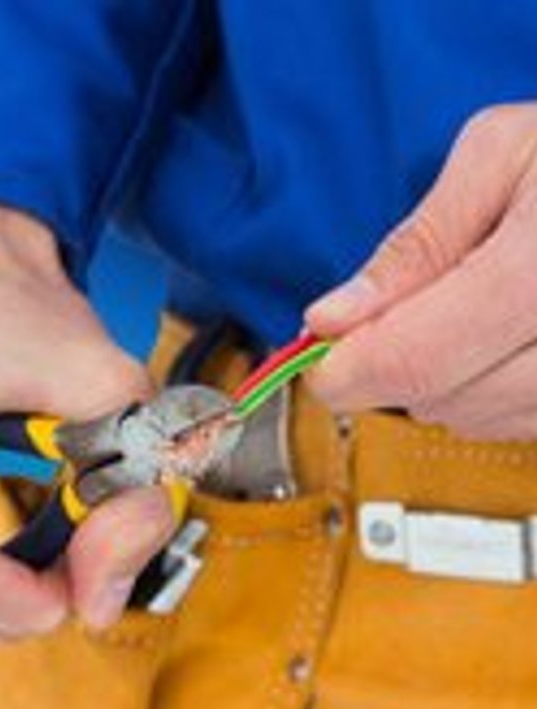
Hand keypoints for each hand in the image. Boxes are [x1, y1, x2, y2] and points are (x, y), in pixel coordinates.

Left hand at [306, 103, 536, 440]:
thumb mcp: (500, 156)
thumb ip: (414, 245)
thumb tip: (332, 320)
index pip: (418, 359)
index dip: (348, 373)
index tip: (318, 362)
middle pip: (443, 397)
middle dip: (393, 365)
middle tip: (398, 310)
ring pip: (477, 419)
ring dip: (440, 381)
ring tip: (462, 310)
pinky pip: (519, 425)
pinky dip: (486, 392)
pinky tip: (495, 341)